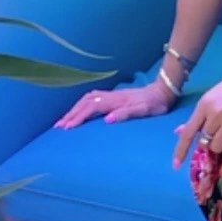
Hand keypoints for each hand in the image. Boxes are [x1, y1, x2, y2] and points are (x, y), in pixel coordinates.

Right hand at [56, 77, 173, 129]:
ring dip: (74, 109)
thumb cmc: (155, 105)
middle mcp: (110, 96)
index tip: (67, 128)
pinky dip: (81, 104)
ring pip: (87, 99)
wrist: (163, 92)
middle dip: (71, 114)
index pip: (91, 108)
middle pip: (85, 103)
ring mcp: (111, 95)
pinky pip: (92, 98)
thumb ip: (126, 114)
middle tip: (59, 127)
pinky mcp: (113, 96)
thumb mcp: (143, 111)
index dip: (78, 118)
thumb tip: (107, 120)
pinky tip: (78, 110)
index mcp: (115, 101)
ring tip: (64, 120)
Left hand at [172, 57, 221, 167]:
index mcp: (205, 102)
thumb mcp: (217, 93)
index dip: (181, 149)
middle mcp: (215, 113)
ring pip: (217, 147)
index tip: (175, 164)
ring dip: (221, 144)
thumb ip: (201, 113)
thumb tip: (181, 131)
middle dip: (210, 139)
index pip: (189, 131)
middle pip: (204, 141)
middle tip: (221, 130)